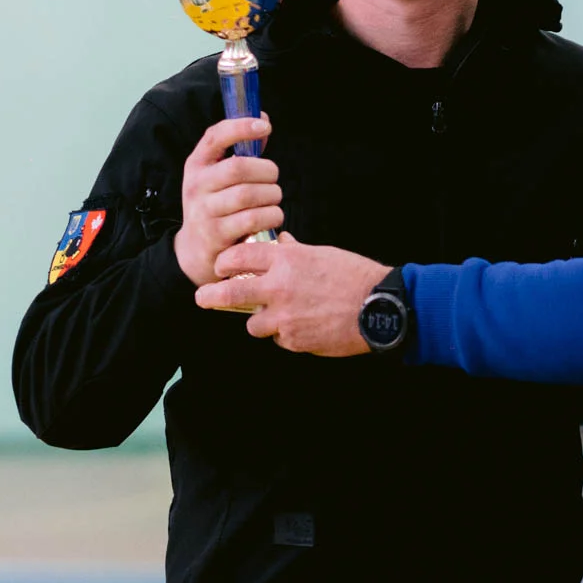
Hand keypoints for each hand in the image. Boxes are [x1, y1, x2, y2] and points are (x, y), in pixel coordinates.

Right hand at [173, 116, 281, 285]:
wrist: (194, 251)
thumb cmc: (215, 206)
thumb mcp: (218, 178)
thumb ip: (240, 152)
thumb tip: (263, 121)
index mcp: (197, 164)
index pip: (215, 136)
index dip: (241, 127)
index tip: (264, 126)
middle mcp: (196, 186)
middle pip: (239, 168)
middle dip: (267, 171)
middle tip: (273, 180)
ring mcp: (204, 212)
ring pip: (249, 195)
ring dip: (272, 196)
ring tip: (273, 201)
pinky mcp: (216, 236)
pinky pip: (253, 220)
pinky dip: (271, 217)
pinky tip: (271, 217)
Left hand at [194, 234, 388, 355]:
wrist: (380, 307)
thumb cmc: (355, 276)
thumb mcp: (322, 253)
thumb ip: (295, 250)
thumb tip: (280, 242)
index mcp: (286, 260)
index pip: (239, 257)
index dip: (224, 263)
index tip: (220, 268)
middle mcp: (279, 288)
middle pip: (230, 294)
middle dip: (210, 297)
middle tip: (203, 299)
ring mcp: (285, 317)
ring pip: (253, 324)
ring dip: (260, 321)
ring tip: (275, 317)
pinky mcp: (294, 340)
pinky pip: (279, 339)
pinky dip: (286, 335)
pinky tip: (305, 327)